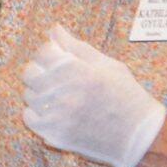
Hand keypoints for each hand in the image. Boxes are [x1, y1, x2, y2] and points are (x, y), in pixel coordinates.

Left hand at [21, 27, 166, 166]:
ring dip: (38, 91)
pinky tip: (52, 111)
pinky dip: (36, 112)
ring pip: (29, 95)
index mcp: (80, 71)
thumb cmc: (127, 96)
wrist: (138, 137)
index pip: (43, 52)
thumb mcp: (108, 65)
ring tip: (57, 95)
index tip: (56, 56)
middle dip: (38, 70)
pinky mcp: (55, 134)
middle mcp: (66, 92)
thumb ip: (77, 47)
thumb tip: (54, 29)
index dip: (48, 51)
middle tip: (53, 76)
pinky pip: (29, 118)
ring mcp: (58, 116)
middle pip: (30, 73)